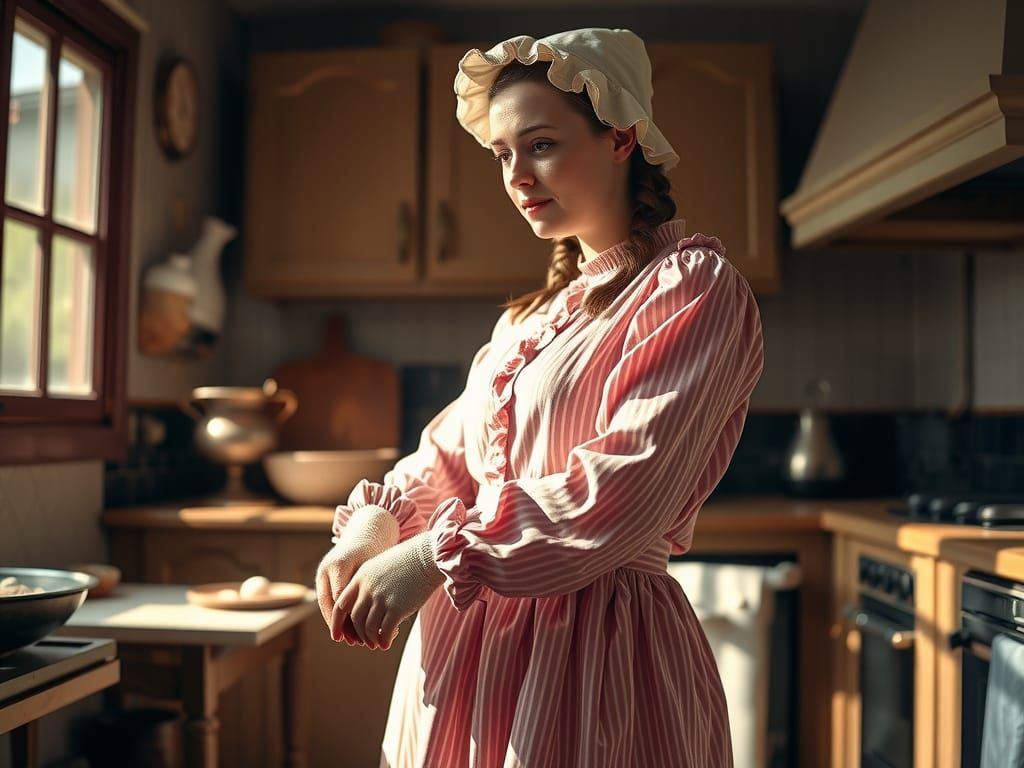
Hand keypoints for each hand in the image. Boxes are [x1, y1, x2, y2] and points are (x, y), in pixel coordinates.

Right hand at [315, 506, 398, 641]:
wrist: (366, 531)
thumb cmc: (379, 549)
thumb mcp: (380, 568)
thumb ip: (380, 590)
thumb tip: (393, 619)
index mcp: (341, 564)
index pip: (342, 598)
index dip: (352, 619)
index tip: (365, 633)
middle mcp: (327, 569)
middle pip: (331, 604)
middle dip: (342, 626)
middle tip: (355, 642)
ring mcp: (323, 573)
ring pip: (327, 605)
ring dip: (339, 624)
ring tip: (353, 640)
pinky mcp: (324, 578)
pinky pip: (330, 601)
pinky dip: (340, 615)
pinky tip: (351, 629)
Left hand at [331, 531, 443, 650]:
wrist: (429, 555)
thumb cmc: (408, 560)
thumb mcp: (381, 566)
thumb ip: (369, 583)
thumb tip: (366, 604)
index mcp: (361, 577)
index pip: (341, 605)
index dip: (337, 623)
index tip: (338, 635)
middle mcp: (367, 588)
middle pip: (354, 619)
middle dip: (358, 634)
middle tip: (366, 642)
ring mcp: (381, 598)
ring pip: (368, 628)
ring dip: (371, 640)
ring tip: (377, 644)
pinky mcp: (397, 608)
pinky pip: (384, 632)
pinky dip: (384, 640)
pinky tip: (387, 644)